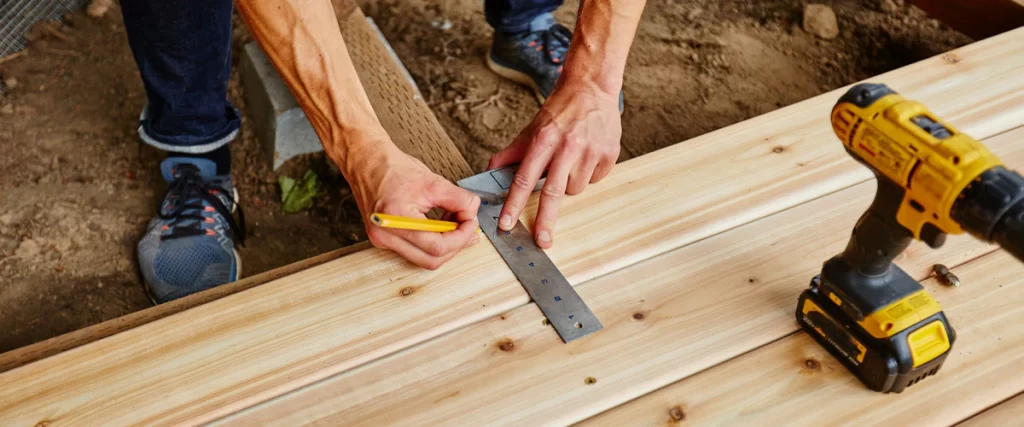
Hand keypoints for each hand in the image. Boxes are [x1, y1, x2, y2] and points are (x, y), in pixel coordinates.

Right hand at [348, 143, 480, 269]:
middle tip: (468, 227)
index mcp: (395, 219)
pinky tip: (440, 227)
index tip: (471, 222)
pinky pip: (414, 251)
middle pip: (431, 260)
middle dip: (455, 245)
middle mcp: (386, 235)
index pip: (437, 246)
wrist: (367, 163)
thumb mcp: (432, 181)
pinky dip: (432, 243)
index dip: (461, 237)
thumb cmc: (392, 168)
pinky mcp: (384, 239)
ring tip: (454, 224)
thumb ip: (459, 199)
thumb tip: (473, 212)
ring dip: (445, 245)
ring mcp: (383, 240)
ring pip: (424, 259)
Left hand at [488, 80, 620, 248]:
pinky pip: (595, 180)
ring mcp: (590, 151)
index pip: (524, 178)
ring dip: (570, 184)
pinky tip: (587, 156)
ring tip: (570, 162)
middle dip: (546, 220)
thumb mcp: (532, 128)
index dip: (514, 203)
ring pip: (575, 188)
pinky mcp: (609, 153)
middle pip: (553, 193)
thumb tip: (491, 170)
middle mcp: (567, 146)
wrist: (591, 88)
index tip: (507, 224)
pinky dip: (589, 174)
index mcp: (544, 140)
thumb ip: (512, 152)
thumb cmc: (560, 110)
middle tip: (543, 241)